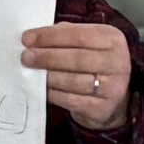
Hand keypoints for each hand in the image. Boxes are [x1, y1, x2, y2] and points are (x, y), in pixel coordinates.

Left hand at [20, 20, 134, 132]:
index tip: (27, 39)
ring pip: (73, 80)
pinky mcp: (103, 108)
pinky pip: (72, 100)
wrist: (113, 99)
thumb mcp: (88, 44)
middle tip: (26, 57)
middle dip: (47, 57)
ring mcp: (113, 87)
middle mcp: (117, 62)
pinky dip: (54, 94)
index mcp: (112, 39)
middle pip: (77, 58)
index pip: (78, 35)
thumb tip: (35, 37)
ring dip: (48, 76)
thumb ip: (66, 35)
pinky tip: (43, 89)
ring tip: (32, 72)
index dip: (50, 36)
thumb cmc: (93, 64)